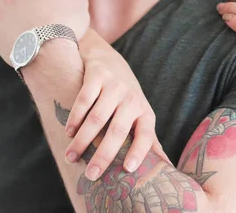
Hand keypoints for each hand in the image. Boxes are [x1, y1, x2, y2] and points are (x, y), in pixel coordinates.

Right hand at [63, 29, 168, 178]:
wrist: (108, 60)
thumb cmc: (126, 98)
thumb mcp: (141, 115)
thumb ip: (150, 141)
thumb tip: (167, 167)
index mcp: (144, 112)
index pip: (146, 134)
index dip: (139, 151)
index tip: (128, 169)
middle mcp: (132, 98)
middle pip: (117, 130)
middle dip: (103, 155)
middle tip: (91, 175)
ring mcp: (115, 86)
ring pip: (97, 118)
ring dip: (82, 140)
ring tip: (70, 158)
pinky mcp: (97, 76)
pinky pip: (85, 100)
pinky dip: (75, 118)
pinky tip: (69, 133)